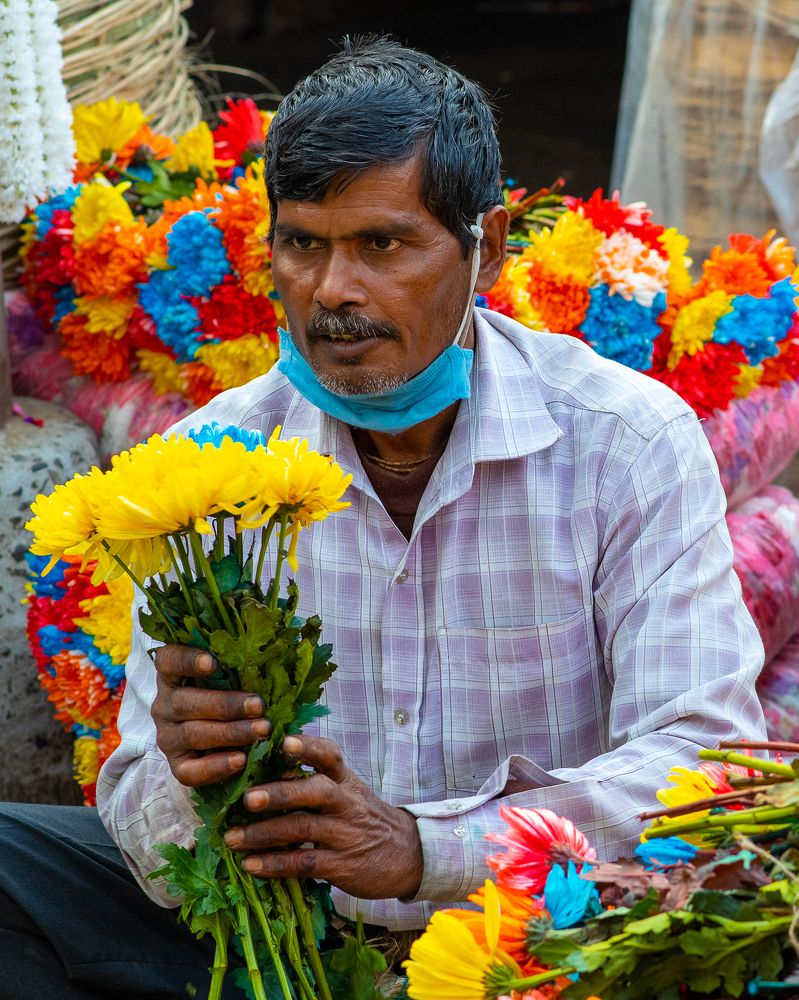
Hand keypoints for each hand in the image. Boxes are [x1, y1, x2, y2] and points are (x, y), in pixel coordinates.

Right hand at [151, 645, 269, 786]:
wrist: (221, 743)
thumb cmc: (232, 697)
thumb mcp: (234, 679)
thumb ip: (244, 667)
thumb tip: (283, 649)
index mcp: (173, 676)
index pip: (168, 661)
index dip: (187, 660)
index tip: (212, 662)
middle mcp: (164, 705)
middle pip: (185, 702)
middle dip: (225, 704)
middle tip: (259, 705)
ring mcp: (168, 736)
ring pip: (192, 734)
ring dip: (230, 733)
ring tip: (262, 730)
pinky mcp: (177, 765)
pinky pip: (190, 771)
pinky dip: (216, 767)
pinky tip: (241, 760)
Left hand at [223, 734, 423, 900]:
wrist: (408, 854)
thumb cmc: (365, 818)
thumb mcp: (350, 792)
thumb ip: (315, 781)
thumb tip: (264, 771)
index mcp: (346, 780)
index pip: (330, 755)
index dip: (308, 747)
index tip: (284, 741)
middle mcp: (346, 803)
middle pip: (315, 791)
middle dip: (280, 793)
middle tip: (247, 798)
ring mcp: (344, 834)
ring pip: (303, 828)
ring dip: (264, 833)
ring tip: (233, 837)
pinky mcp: (342, 865)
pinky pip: (305, 863)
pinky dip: (276, 864)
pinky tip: (252, 865)